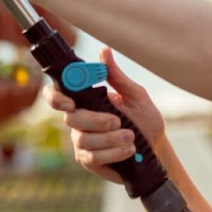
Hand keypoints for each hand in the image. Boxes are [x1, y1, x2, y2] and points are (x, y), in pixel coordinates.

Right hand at [45, 48, 166, 184]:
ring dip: (111, 138)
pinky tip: (128, 150)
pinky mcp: (88, 160)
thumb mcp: (135, 95)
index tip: (71, 103)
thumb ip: (117, 76)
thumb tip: (104, 51)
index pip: (57, 95)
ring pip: (83, 139)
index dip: (56, 98)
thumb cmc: (144, 119)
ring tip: (130, 137)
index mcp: (86, 101)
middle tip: (118, 121)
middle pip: (71, 119)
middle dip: (96, 120)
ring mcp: (81, 142)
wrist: (155, 148)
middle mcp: (79, 121)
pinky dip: (113, 152)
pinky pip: (92, 157)